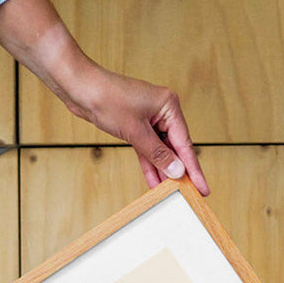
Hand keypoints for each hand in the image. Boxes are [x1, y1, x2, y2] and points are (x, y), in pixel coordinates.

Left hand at [63, 66, 208, 195]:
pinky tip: (154, 182)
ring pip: (160, 150)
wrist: (80, 88)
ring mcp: (149, 118)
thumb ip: (157, 154)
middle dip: (179, 171)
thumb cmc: (107, 100)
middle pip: (175, 147)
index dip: (193, 169)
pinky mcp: (135, 125)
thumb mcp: (135, 132)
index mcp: (169, 106)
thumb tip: (177, 171)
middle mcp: (162, 111)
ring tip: (171, 193)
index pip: (185, 143)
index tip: (203, 188)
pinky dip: (149, 164)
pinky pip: (147, 149)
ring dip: (163, 171)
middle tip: (189, 194)